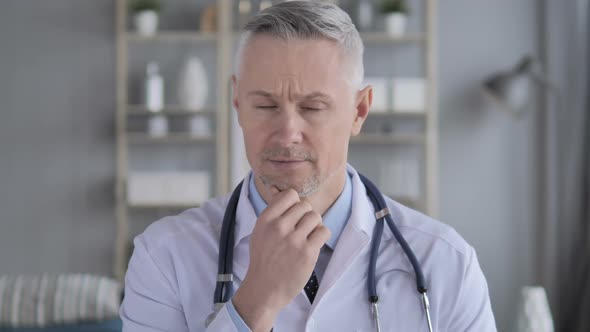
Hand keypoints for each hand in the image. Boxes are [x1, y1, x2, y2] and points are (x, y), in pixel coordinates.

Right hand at [232, 188, 330, 331]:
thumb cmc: (263, 260)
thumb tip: (278, 190)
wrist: (264, 289)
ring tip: (307, 237)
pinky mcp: (307, 252)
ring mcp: (294, 240)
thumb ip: (272, 213)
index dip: (295, 204)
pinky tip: (313, 245)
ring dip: (315, 226)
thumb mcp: (260, 232)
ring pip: (316, 217)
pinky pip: (324, 232)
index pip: (290, 195)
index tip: (293, 216)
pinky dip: (321, 237)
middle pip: (305, 205)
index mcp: (266, 220)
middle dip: (306, 216)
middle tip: (301, 230)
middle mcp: (279, 227)